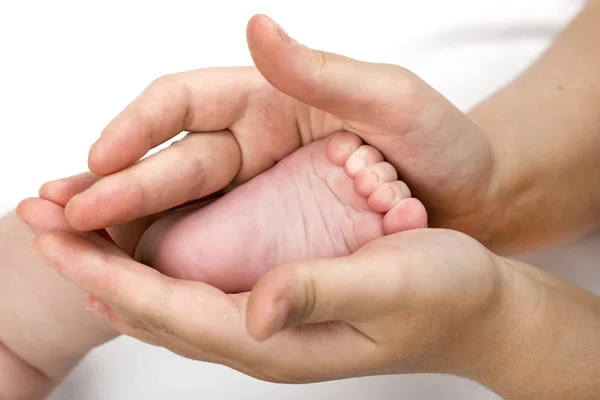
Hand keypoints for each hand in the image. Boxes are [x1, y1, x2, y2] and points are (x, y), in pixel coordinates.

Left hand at [19, 199, 528, 390]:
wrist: (475, 308)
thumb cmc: (442, 294)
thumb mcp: (390, 286)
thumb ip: (321, 293)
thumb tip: (255, 306)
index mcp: (279, 337)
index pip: (171, 309)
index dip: (108, 273)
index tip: (56, 236)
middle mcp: (262, 336)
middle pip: (154, 308)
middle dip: (91, 267)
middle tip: (39, 223)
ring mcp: (267, 322)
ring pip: (168, 299)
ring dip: (115, 263)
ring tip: (71, 229)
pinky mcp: (277, 301)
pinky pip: (197, 286)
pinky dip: (155, 261)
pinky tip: (141, 242)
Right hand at [47, 14, 502, 249]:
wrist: (472, 201)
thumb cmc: (441, 146)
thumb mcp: (392, 101)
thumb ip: (323, 71)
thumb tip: (255, 25)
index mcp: (271, 99)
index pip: (185, 101)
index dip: (138, 127)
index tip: (101, 157)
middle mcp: (254, 141)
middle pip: (170, 158)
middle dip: (115, 185)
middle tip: (63, 216)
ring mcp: (256, 188)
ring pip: (175, 202)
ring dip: (123, 221)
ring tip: (71, 243)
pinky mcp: (267, 228)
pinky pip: (205, 237)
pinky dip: (164, 250)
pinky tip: (128, 268)